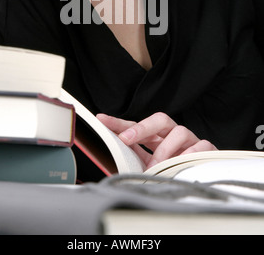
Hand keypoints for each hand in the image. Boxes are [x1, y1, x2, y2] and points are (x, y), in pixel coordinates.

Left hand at [97, 112, 216, 168]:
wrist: (201, 188)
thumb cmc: (170, 177)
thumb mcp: (146, 170)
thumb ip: (132, 161)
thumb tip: (109, 159)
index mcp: (157, 138)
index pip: (137, 126)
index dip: (119, 123)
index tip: (101, 120)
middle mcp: (173, 135)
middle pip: (160, 119)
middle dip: (142, 127)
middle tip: (126, 138)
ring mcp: (191, 141)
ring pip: (179, 131)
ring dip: (164, 151)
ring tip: (156, 167)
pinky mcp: (206, 149)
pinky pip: (199, 146)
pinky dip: (188, 155)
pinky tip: (180, 165)